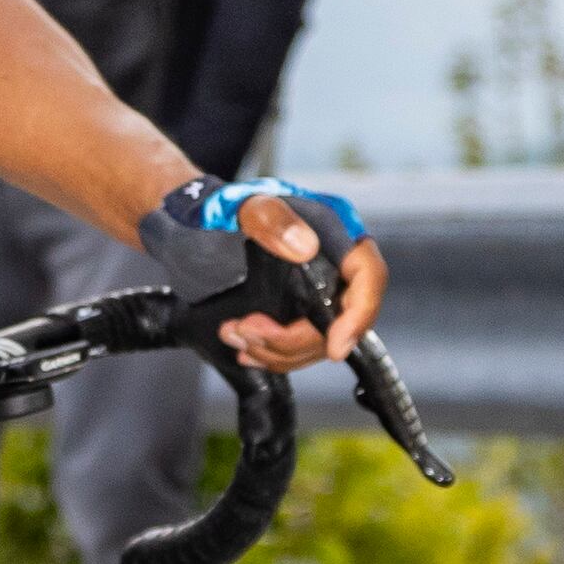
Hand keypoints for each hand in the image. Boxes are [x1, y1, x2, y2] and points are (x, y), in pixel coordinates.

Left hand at [140, 175, 386, 372]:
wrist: (195, 224)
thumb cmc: (222, 208)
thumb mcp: (243, 207)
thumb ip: (271, 219)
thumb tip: (305, 247)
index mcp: (334, 232)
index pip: (368, 276)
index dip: (359, 315)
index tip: (334, 348)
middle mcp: (333, 266)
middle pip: (339, 320)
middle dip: (293, 339)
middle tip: (246, 331)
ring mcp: (315, 293)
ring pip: (316, 342)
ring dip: (276, 351)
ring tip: (233, 334)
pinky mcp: (295, 313)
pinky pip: (297, 348)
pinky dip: (271, 356)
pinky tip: (243, 347)